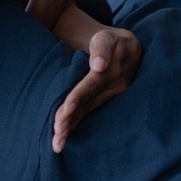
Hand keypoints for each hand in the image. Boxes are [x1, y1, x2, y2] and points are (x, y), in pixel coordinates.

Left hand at [53, 24, 141, 152]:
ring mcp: (109, 97)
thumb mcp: (107, 37)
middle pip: (88, 104)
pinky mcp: (103, 102)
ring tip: (57, 142)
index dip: (78, 97)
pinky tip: (63, 138)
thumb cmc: (110, 40)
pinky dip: (75, 125)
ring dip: (72, 127)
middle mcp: (113, 88)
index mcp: (114, 72)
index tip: (66, 109)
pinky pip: (88, 114)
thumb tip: (98, 65)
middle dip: (72, 118)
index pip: (92, 85)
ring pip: (87, 112)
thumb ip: (102, 48)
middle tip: (57, 131)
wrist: (122, 48)